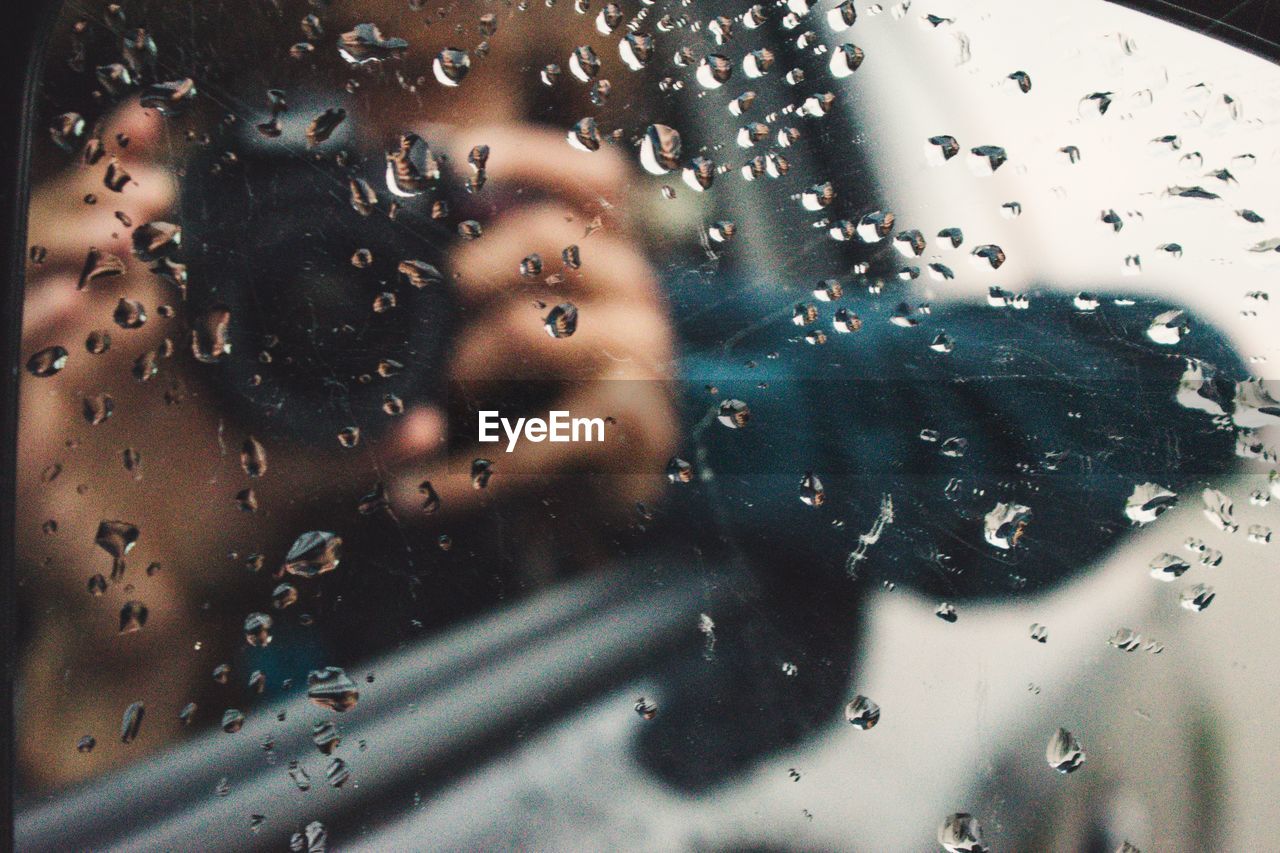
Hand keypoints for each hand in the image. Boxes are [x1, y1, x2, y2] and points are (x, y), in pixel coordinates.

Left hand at [384, 124, 677, 528]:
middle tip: (422, 310)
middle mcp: (636, 289)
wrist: (589, 510)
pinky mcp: (640, 424)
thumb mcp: (505, 329)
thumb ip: (475, 277)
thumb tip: (383, 219)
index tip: (444, 159)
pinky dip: (466, 473)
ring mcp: (645, 353)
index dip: (528, 154)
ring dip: (462, 367)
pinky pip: (535, 439)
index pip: (596, 174)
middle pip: (548, 233)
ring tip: (431, 409)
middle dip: (465, 267)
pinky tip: (415, 496)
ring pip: (530, 326)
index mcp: (607, 253)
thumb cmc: (532, 408)